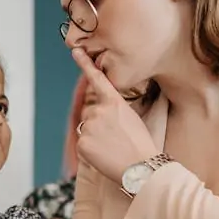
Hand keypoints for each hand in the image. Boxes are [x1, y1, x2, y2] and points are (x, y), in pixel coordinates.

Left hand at [71, 48, 158, 183]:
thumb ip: (113, 112)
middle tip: (116, 138)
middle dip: (98, 123)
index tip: (75, 51)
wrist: (142, 167)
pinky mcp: (82, 142)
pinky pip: (83, 144)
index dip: (85, 64)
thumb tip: (97, 116)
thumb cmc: (141, 145)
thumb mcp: (132, 119)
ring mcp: (89, 126)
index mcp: (114, 102)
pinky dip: (91, 151)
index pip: (98, 79)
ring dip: (95, 137)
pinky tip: (105, 155)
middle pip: (90, 113)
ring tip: (113, 147)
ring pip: (86, 129)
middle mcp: (99, 110)